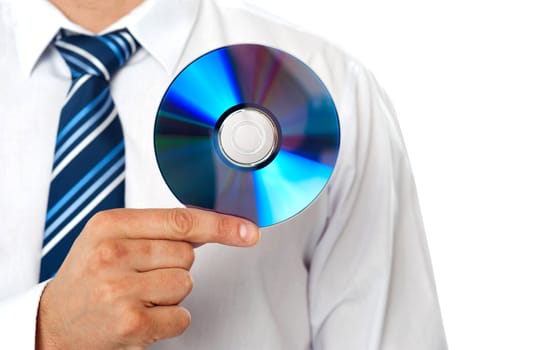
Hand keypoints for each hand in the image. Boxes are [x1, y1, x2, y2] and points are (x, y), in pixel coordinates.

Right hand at [35, 208, 258, 349]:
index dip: (221, 225)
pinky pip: (181, 315)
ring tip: (137, 296)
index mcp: (110, 225)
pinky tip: (140, 315)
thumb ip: (157, 228)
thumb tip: (211, 223)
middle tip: (141, 276)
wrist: (53, 322)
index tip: (247, 230)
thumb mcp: (110, 238)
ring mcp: (120, 289)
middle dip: (174, 267)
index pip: (181, 220)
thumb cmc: (88, 277)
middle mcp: (112, 253)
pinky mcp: (131, 322)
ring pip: (186, 284)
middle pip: (187, 254)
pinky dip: (169, 320)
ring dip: (170, 294)